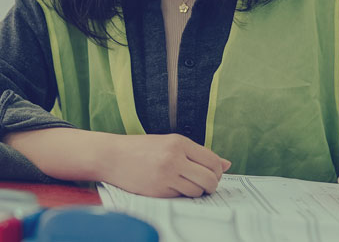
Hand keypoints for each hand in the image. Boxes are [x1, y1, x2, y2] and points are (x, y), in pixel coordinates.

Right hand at [100, 133, 231, 197]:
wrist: (111, 156)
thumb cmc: (140, 149)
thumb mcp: (169, 143)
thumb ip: (198, 153)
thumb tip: (227, 164)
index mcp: (179, 142)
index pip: (213, 161)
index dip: (217, 171)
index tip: (212, 173)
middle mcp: (174, 157)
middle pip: (210, 178)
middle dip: (211, 185)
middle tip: (204, 184)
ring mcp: (166, 175)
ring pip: (197, 191)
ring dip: (196, 192)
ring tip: (185, 184)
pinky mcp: (158, 190)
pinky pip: (181, 197)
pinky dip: (181, 195)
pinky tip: (171, 187)